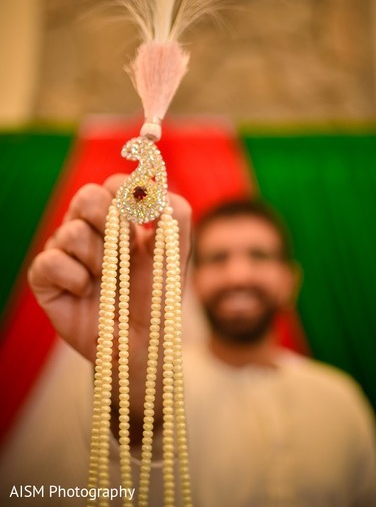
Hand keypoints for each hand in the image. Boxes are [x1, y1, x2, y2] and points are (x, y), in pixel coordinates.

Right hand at [28, 175, 191, 428]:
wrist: (141, 343)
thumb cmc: (157, 297)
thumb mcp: (175, 253)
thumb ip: (175, 213)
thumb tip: (153, 187)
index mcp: (119, 220)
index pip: (114, 185)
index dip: (127, 194)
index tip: (144, 218)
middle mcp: (89, 230)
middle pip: (86, 196)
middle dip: (110, 221)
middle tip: (125, 249)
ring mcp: (65, 252)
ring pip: (70, 231)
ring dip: (98, 258)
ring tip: (108, 280)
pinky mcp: (45, 278)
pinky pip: (51, 261)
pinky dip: (74, 278)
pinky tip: (85, 292)